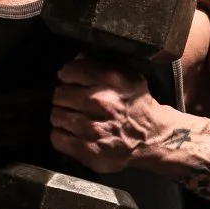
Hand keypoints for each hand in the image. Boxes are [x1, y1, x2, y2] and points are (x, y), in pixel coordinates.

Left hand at [50, 56, 163, 173]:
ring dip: (64, 117)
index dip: (68, 77)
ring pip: (56, 116)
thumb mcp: (127, 76)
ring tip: (76, 119)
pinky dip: (62, 136)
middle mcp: (99, 102)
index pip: (68, 71)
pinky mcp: (88, 149)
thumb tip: (77, 58)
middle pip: (59, 95)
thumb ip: (101, 65)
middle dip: (65, 98)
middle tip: (75, 103)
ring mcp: (92, 128)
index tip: (72, 82)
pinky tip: (74, 134)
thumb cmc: (137, 106)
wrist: (153, 138)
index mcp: (109, 79)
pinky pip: (58, 138)